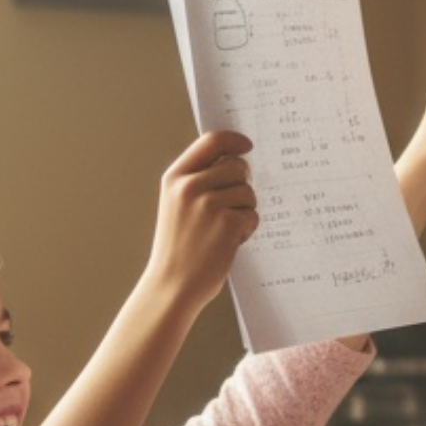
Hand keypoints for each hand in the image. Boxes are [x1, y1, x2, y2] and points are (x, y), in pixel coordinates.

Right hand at [146, 130, 257, 313]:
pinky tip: (229, 242)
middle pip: (237, 166)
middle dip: (242, 184)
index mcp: (175, 178)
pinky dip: (247, 229)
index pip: (211, 141)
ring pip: (248, 192)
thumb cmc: (178, 248)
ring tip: (224, 230)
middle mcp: (190, 186)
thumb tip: (235, 161)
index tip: (247, 146)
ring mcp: (209, 205)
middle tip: (233, 206)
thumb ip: (198, 180)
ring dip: (244, 211)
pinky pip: (253, 216)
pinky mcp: (227, 224)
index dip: (234, 140)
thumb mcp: (176, 205)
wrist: (172, 285)